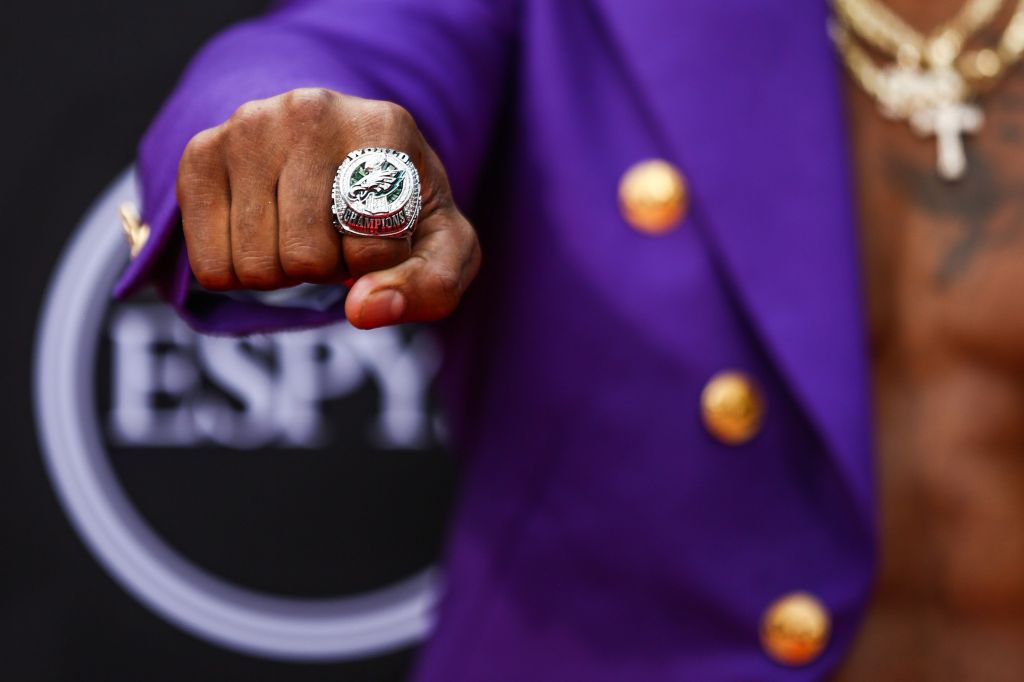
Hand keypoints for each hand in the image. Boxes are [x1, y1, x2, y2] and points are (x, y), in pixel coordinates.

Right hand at [176, 88, 480, 328]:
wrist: (348, 154)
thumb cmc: (403, 207)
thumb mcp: (446, 249)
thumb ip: (429, 287)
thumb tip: (362, 310)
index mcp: (385, 127)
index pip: (373, 251)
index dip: (380, 266)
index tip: (382, 231)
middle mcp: (311, 111)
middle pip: (306, 259)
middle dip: (328, 269)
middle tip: (337, 234)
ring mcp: (248, 126)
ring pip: (256, 266)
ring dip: (284, 272)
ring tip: (303, 230)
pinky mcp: (201, 153)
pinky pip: (211, 266)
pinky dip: (239, 273)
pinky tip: (264, 232)